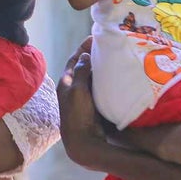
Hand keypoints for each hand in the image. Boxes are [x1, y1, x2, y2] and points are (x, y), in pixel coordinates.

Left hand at [56, 39, 108, 168]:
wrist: (82, 141)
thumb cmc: (77, 115)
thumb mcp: (78, 90)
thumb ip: (81, 72)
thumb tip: (84, 55)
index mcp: (66, 82)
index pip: (74, 59)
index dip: (83, 48)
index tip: (94, 37)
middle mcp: (73, 88)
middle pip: (84, 67)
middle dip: (93, 56)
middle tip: (107, 45)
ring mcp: (83, 96)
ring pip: (92, 77)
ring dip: (100, 67)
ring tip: (113, 57)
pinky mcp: (92, 104)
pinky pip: (99, 87)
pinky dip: (105, 79)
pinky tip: (115, 76)